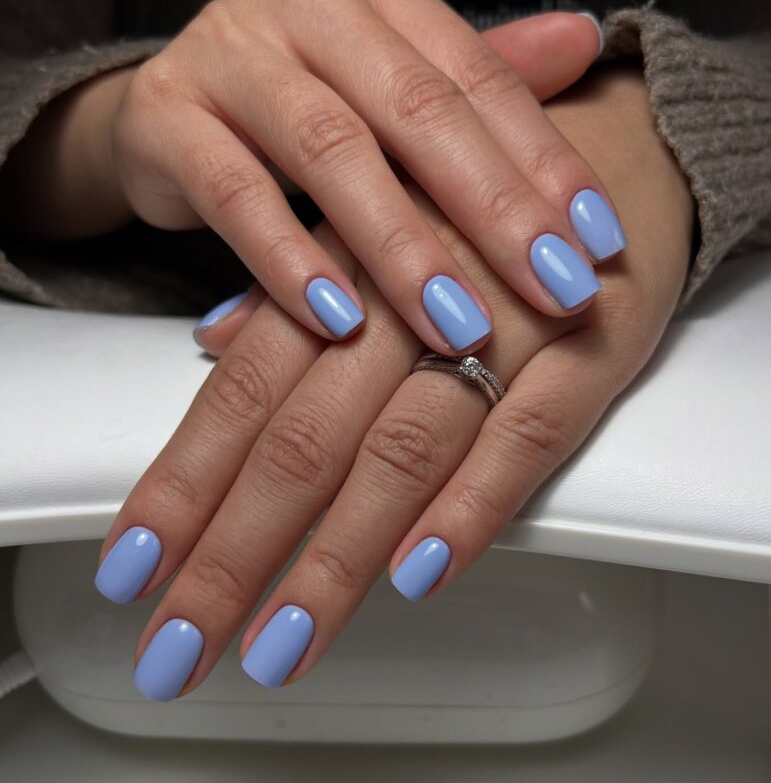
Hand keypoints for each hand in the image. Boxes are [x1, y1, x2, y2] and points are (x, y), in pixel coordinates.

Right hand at [6, 0, 618, 351]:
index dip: (544, 160)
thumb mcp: (390, 90)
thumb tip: (584, 42)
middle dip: (494, 209)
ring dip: (402, 249)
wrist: (164, 114)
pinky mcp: (164, 115)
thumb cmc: (298, 106)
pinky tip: (338, 321)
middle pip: (415, 109)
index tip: (598, 242)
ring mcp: (225, 49)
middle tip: (557, 289)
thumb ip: (477, 75)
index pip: (475, 76)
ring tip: (459, 325)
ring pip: (332, 152)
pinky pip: (236, 194)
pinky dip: (289, 261)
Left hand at [94, 62, 692, 698]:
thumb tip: (211, 340)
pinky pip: (527, 436)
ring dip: (337, 558)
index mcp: (347, 265)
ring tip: (283, 644)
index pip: (243, 392)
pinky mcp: (588, 349)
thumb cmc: (485, 198)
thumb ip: (297, 289)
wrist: (623, 136)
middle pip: (305, 439)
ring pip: (403, 452)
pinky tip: (418, 573)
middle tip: (182, 646)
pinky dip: (472, 505)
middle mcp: (410, 297)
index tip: (135, 569)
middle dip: (236, 553)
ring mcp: (502, 323)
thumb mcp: (378, 222)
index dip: (184, 485)